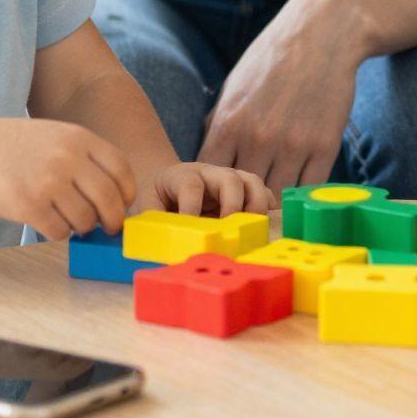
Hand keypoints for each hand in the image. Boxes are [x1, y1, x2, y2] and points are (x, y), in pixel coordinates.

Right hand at [0, 118, 135, 240]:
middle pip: (109, 199)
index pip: (121, 170)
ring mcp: (48, 182)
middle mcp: (67, 158)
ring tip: (72, 220)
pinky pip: (60, 231)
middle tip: (110, 227)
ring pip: (86, 220)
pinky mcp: (29, 205)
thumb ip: (88, 159)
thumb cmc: (22, 148)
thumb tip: (119, 196)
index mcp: (80, 138)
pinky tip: (51, 222)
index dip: (128, 192)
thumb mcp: (60, 137)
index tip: (124, 203)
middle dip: (114, 219)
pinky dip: (61, 233)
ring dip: (83, 227)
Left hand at [148, 161, 274, 217]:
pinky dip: (269, 207)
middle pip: (229, 178)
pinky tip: (265, 225)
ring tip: (252, 227)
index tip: (190, 227)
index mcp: (183, 176)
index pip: (190, 186)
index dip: (191, 206)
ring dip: (256, 203)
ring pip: (251, 181)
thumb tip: (160, 243)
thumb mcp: (148, 205)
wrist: (169, 183)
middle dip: (233, 203)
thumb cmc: (160, 197)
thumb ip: (153, 220)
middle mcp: (210, 174)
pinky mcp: (244, 189)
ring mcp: (230, 179)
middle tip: (229, 227)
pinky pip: (263, 192)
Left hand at [198, 0, 362, 190]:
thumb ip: (218, 124)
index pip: (210, 177)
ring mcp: (293, 144)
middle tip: (244, 202)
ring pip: (275, 197)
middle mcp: (258, 137)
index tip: (218, 192)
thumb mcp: (234, 86)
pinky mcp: (325, 147)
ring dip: (272, 199)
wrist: (323, 33)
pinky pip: (307, 190)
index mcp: (229, 122)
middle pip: (241, 194)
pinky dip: (301, 193)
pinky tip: (298, 184)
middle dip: (240, 200)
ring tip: (272, 196)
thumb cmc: (273, 58)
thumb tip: (206, 161)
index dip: (211, 190)